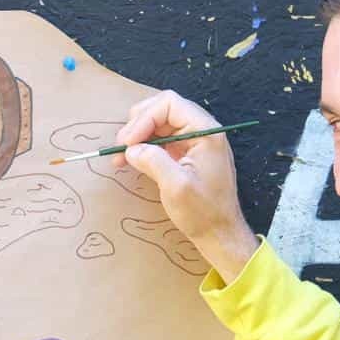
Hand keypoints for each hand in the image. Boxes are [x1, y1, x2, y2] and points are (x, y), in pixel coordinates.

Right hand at [112, 90, 259, 280]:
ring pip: (160, 124)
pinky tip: (130, 159)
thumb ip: (153, 161)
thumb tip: (132, 149)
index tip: (127, 142)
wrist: (219, 234)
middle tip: (121, 147)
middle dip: (139, 124)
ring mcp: (194, 142)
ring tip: (120, 155)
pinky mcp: (187, 154)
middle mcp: (202, 131)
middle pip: (164, 109)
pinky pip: (162, 140)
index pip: (170, 104)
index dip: (144, 118)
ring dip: (138, 136)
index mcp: (206, 132)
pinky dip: (144, 146)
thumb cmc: (203, 213)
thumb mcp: (176, 186)